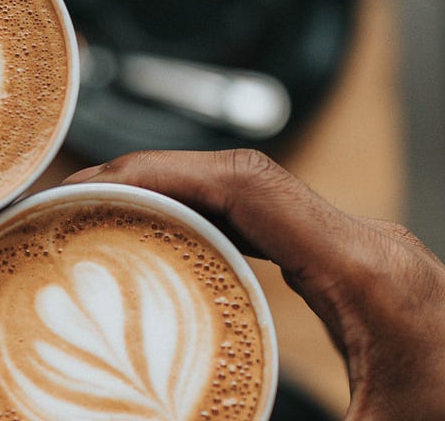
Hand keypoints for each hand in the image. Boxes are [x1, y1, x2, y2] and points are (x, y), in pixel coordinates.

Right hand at [65, 150, 444, 419]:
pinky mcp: (365, 269)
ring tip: (108, 214)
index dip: (162, 173)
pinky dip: (217, 219)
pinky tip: (175, 241)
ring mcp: (368, 250)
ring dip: (183, 193)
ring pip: (258, 192)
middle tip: (76, 201)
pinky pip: (278, 223)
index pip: (250, 185)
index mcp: (367, 271)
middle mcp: (368, 244)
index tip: (94, 183)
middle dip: (154, 176)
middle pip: (244, 176)